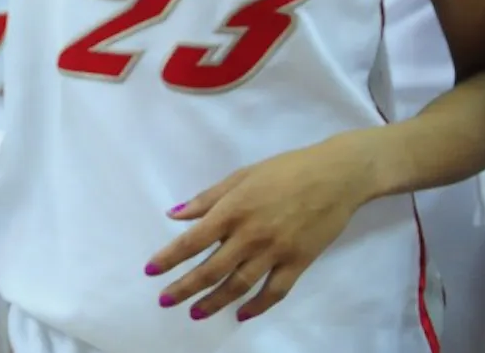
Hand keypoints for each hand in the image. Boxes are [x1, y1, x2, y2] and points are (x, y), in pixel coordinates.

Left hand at [144, 134, 377, 322]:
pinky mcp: (298, 263)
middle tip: (165, 300)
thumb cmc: (284, 170)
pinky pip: (274, 292)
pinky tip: (242, 314)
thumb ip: (207, 199)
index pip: (192, 241)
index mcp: (232, 210)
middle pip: (211, 269)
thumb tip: (174, 215)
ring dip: (215, 302)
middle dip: (185, 287)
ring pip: (239, 285)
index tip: (150, 272)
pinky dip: (257, 306)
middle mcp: (250, 235)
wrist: (334, 177)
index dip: (169, 258)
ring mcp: (275, 252)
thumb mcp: (240, 176)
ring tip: (196, 313)